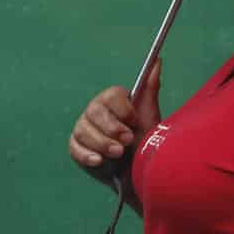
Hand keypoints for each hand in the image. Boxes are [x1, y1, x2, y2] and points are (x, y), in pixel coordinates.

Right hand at [66, 60, 161, 184]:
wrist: (138, 173)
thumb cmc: (145, 142)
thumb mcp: (150, 116)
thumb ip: (150, 88)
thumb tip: (158, 60)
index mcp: (113, 101)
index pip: (110, 95)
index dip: (122, 110)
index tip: (134, 122)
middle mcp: (96, 112)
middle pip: (94, 112)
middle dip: (111, 129)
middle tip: (127, 142)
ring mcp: (84, 129)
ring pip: (84, 130)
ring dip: (102, 144)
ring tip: (118, 155)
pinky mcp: (77, 147)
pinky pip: (75, 147)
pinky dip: (87, 155)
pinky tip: (99, 162)